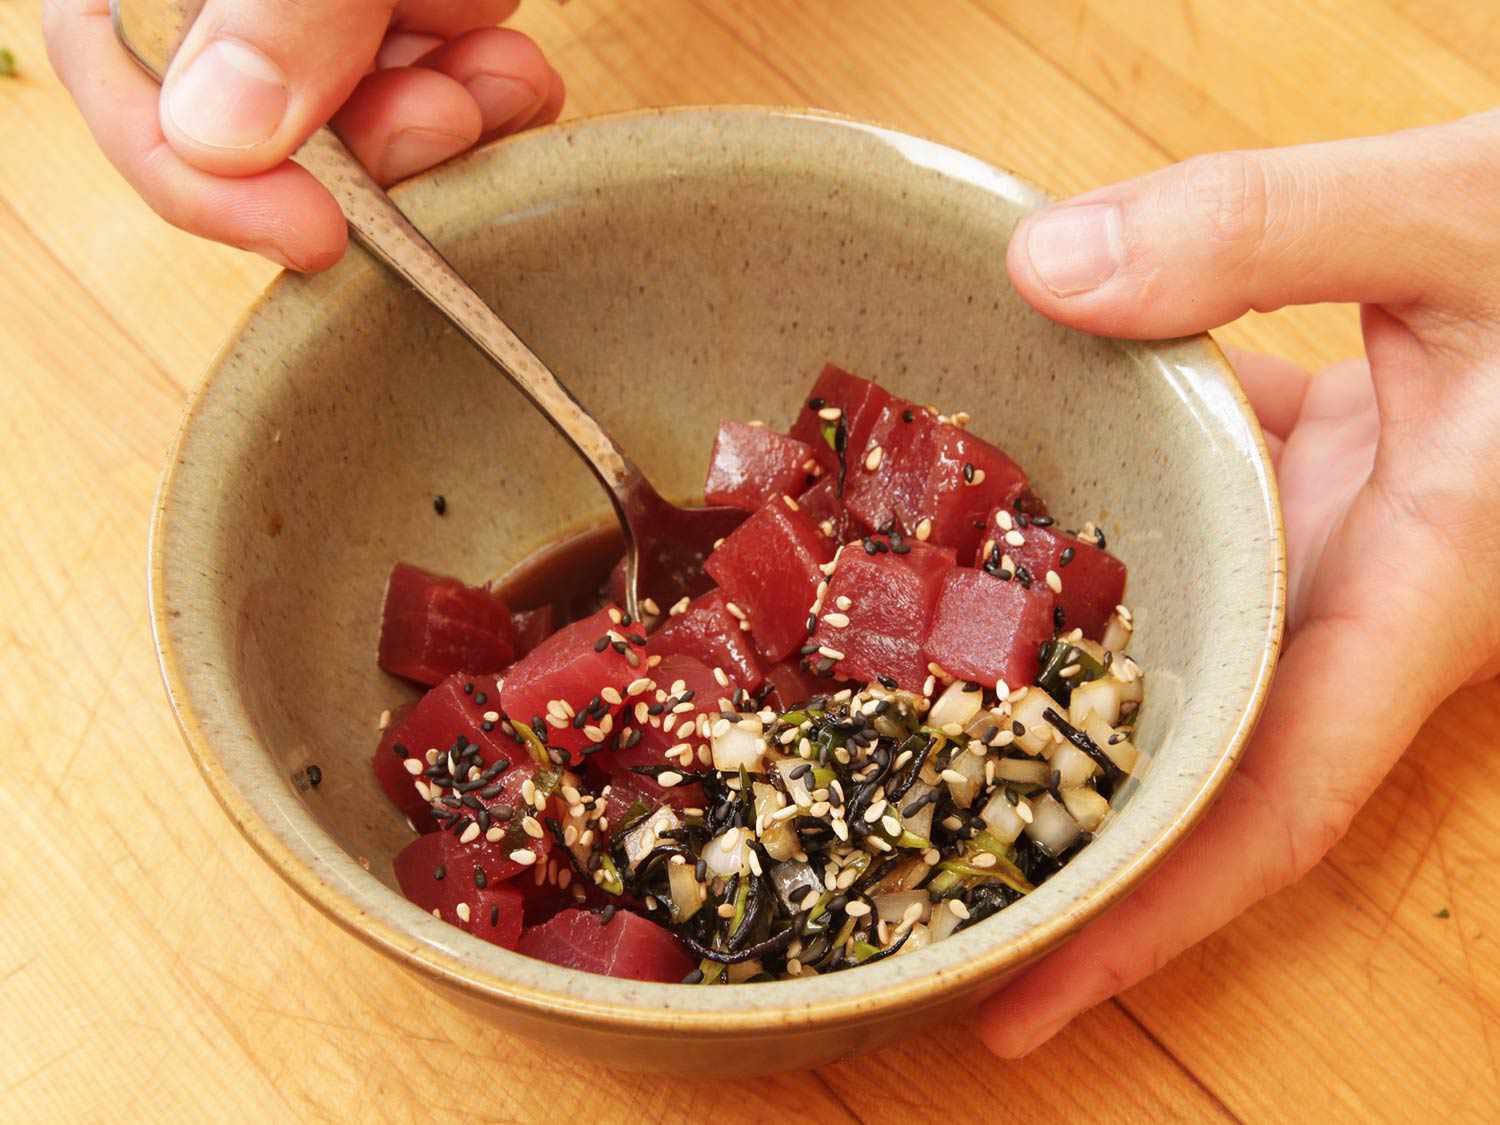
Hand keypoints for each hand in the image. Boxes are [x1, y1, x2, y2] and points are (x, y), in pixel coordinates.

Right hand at [43, 1, 563, 270]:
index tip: (312, 234)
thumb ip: (281, 1)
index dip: (198, 182)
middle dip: (356, 158)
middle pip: (243, 122)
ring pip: (354, 118)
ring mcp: (326, 3)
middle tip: (437, 130)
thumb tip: (213, 137)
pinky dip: (480, 97)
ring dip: (434, 133)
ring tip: (494, 84)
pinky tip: (515, 75)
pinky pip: (429, 80)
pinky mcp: (410, 6)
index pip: (112, 71)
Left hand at [979, 111, 1499, 1054]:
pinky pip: (1205, 510)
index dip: (1142, 919)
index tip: (1011, 1007)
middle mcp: (1374, 595)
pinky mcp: (1341, 467)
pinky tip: (1008, 459)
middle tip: (898, 848)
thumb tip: (1041, 275)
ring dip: (1057, 647)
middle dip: (1060, 813)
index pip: (1268, 809)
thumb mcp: (1456, 219)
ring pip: (1185, 625)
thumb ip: (1258, 236)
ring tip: (898, 674)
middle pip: (1198, 748)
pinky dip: (1113, 498)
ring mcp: (1353, 535)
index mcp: (1424, 593)